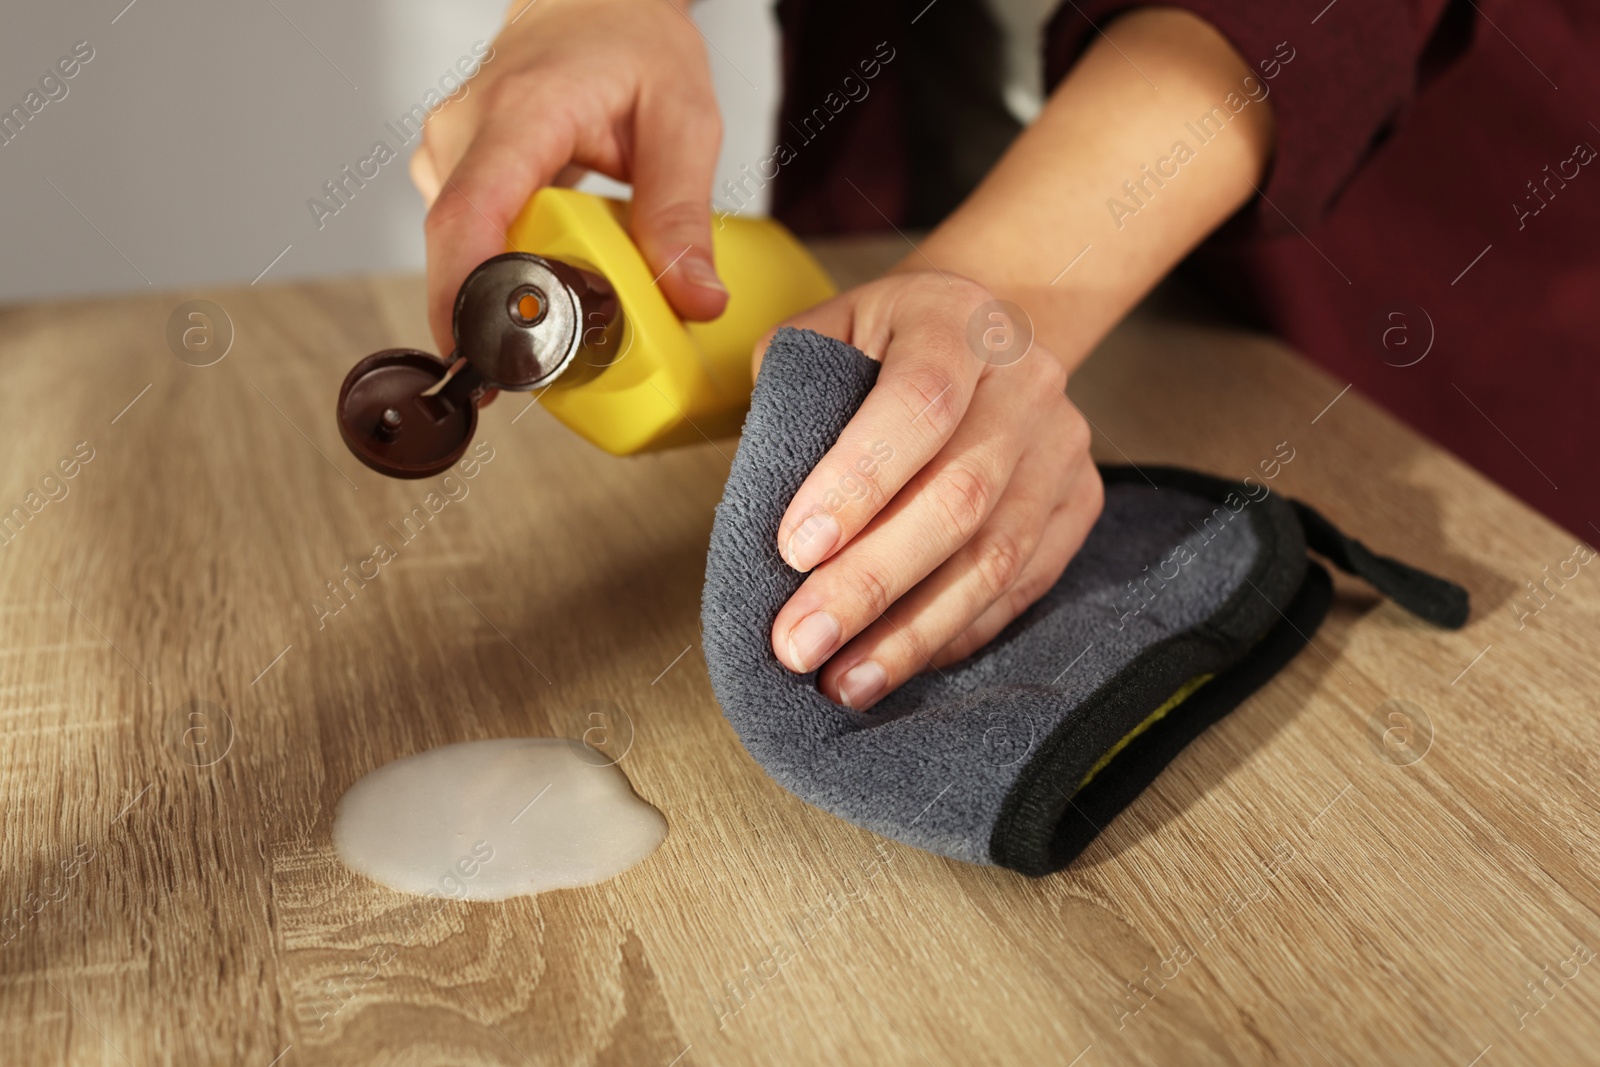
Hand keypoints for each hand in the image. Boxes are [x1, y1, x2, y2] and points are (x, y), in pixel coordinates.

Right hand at [411, 0, 727, 358]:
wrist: (592, 3)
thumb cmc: (632, 44)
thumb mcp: (683, 122)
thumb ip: (683, 214)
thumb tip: (695, 298)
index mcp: (520, 114)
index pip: (470, 216)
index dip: (465, 296)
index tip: (479, 356)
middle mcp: (465, 131)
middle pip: (461, 248)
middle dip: (503, 313)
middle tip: (559, 351)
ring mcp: (449, 150)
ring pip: (463, 249)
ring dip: (513, 286)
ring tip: (572, 281)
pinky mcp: (451, 170)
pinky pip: (470, 238)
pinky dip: (510, 264)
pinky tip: (550, 256)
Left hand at [765, 273, 1103, 709]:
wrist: (982, 333)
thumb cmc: (886, 344)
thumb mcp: (828, 332)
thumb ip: (790, 391)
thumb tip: (760, 498)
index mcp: (956, 321)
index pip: (919, 403)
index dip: (858, 481)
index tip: (795, 550)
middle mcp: (1026, 379)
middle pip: (959, 495)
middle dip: (870, 582)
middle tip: (800, 643)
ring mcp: (1062, 444)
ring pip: (996, 556)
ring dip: (912, 631)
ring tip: (844, 680)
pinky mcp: (1079, 501)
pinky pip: (1022, 585)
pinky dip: (955, 632)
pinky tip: (898, 662)